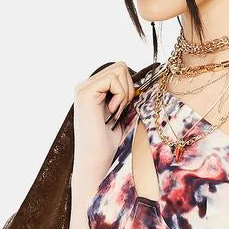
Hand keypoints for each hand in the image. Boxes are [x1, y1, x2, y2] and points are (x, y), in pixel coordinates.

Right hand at [73, 60, 137, 176]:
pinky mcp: (85, 92)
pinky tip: (112, 112)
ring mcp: (83, 87)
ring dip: (125, 93)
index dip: (129, 88)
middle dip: (128, 88)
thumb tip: (145, 78)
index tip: (124, 109)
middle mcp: (85, 85)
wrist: (97, 161)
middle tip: (121, 110)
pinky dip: (120, 96)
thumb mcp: (121, 113)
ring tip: (116, 112)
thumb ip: (125, 94)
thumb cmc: (110, 143)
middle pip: (120, 66)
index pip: (119, 70)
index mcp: (93, 89)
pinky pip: (114, 79)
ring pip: (119, 69)